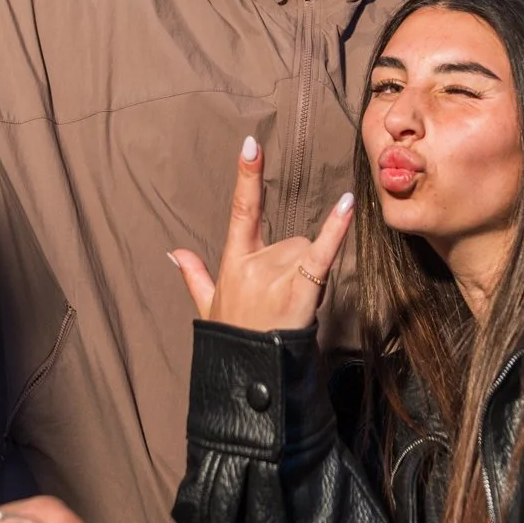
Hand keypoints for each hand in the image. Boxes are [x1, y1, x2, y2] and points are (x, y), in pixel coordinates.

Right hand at [171, 137, 354, 330]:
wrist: (249, 377)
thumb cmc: (233, 341)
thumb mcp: (208, 308)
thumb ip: (194, 275)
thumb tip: (174, 252)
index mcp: (233, 262)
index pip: (240, 210)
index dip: (246, 176)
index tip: (251, 144)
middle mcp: (254, 264)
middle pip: (290, 241)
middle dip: (294, 267)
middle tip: (282, 303)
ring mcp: (277, 275)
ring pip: (307, 253)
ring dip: (308, 276)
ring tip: (293, 309)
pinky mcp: (303, 289)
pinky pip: (323, 252)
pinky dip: (337, 229)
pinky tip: (349, 204)